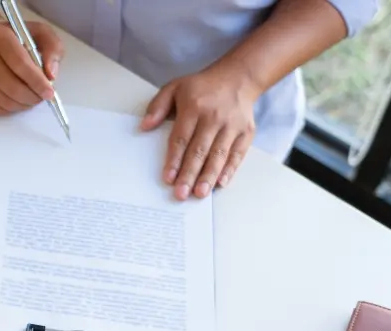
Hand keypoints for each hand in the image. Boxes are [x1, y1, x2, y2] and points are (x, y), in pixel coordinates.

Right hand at [0, 18, 64, 114]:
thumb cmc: (13, 37)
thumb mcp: (39, 33)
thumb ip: (52, 49)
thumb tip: (51, 75)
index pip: (20, 64)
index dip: (37, 82)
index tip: (49, 93)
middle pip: (12, 87)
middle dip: (32, 97)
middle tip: (41, 97)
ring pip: (4, 101)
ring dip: (22, 105)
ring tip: (30, 98)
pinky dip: (9, 109)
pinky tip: (16, 100)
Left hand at [140, 62, 260, 199]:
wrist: (238, 77)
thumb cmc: (202, 87)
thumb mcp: (174, 87)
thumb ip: (158, 106)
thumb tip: (144, 126)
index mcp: (194, 107)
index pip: (181, 138)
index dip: (174, 159)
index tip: (168, 178)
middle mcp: (214, 117)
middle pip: (200, 150)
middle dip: (190, 174)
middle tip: (181, 193)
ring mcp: (232, 125)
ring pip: (219, 155)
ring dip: (209, 176)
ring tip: (200, 193)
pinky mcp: (246, 132)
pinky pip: (238, 154)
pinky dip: (230, 169)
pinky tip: (221, 183)